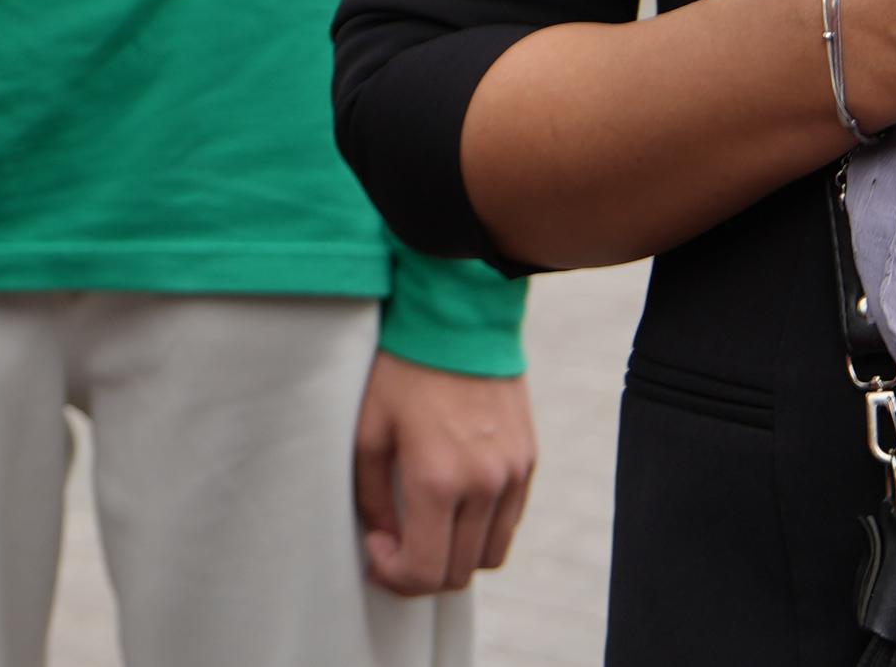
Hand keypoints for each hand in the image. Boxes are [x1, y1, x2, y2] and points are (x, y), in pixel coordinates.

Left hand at [352, 354, 531, 594]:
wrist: (457, 320)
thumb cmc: (400, 370)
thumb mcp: (367, 429)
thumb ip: (372, 495)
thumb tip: (383, 539)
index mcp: (438, 479)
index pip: (427, 569)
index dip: (397, 576)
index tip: (376, 549)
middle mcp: (484, 485)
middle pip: (460, 572)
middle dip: (421, 571)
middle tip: (392, 545)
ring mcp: (513, 476)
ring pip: (489, 554)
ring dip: (455, 554)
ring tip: (423, 524)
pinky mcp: (528, 463)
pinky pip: (509, 522)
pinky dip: (480, 529)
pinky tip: (452, 503)